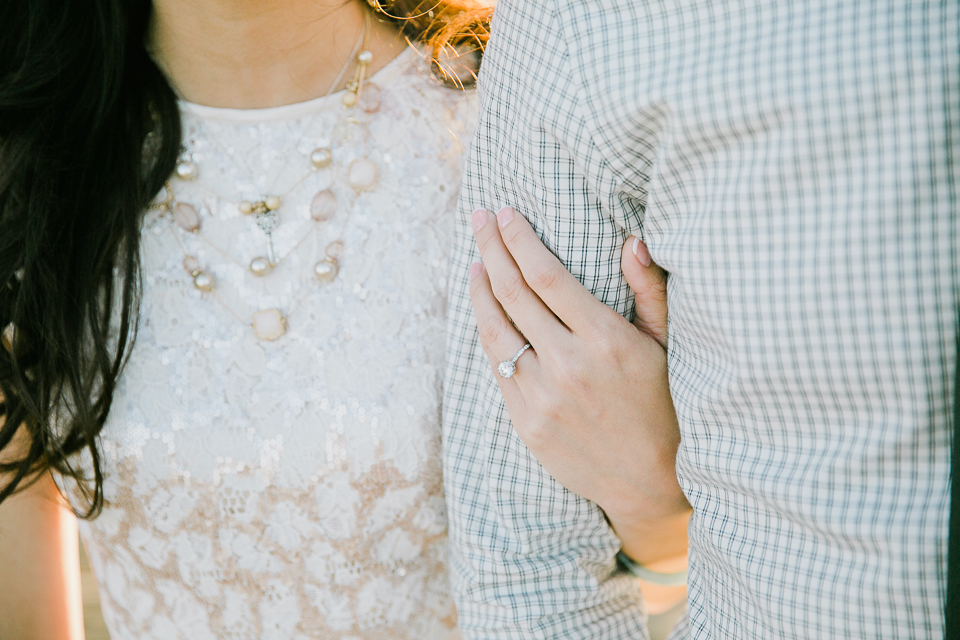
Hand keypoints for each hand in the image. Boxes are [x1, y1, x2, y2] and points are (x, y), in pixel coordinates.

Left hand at [468, 207, 689, 563]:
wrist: (648, 481)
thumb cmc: (663, 404)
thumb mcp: (666, 345)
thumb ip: (649, 291)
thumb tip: (631, 241)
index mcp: (605, 340)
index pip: (547, 276)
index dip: (520, 240)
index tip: (505, 214)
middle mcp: (568, 365)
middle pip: (513, 293)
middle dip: (491, 249)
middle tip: (478, 220)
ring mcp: (542, 397)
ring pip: (495, 330)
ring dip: (479, 290)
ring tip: (474, 263)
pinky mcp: (526, 422)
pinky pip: (497, 367)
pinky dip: (488, 334)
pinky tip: (485, 313)